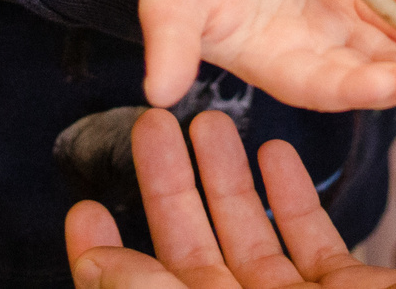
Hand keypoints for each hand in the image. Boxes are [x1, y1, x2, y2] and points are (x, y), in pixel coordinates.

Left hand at [64, 108, 395, 288]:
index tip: (83, 210)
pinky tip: (278, 151)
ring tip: (210, 122)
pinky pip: (311, 240)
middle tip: (152, 124)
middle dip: (168, 187)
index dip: (106, 259)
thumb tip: (97, 272)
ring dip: (229, 177)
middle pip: (193, 254)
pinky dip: (292, 196)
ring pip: (251, 237)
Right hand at [138, 0, 395, 111]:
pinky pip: (389, 3)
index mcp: (272, 64)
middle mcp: (312, 51)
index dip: (357, 89)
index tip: (392, 87)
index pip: (322, 87)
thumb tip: (158, 94)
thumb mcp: (170, 0)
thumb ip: (170, 44)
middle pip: (365, 74)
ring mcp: (333, 21)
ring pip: (385, 42)